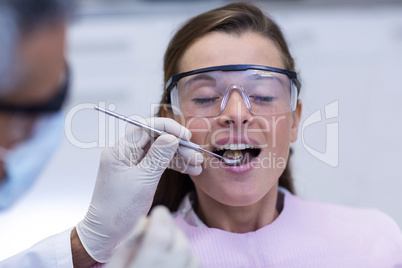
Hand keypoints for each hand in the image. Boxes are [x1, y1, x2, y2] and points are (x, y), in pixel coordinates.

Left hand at [76, 117, 202, 261]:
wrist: (108, 233)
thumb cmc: (118, 210)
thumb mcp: (142, 181)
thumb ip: (158, 157)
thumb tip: (172, 137)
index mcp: (119, 151)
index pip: (145, 128)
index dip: (167, 128)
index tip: (185, 136)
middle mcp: (125, 153)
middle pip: (155, 139)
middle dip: (178, 145)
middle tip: (195, 155)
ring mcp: (133, 163)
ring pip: (160, 151)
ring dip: (180, 156)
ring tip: (197, 164)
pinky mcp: (140, 173)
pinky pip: (160, 163)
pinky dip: (175, 165)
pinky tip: (190, 170)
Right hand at [106, 206, 200, 267]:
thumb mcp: (113, 266)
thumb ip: (128, 244)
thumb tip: (145, 221)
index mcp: (143, 267)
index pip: (160, 236)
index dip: (161, 218)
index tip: (158, 212)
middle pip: (181, 246)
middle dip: (172, 231)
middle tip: (160, 230)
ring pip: (193, 258)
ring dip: (181, 247)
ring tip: (166, 248)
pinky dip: (188, 260)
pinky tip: (173, 261)